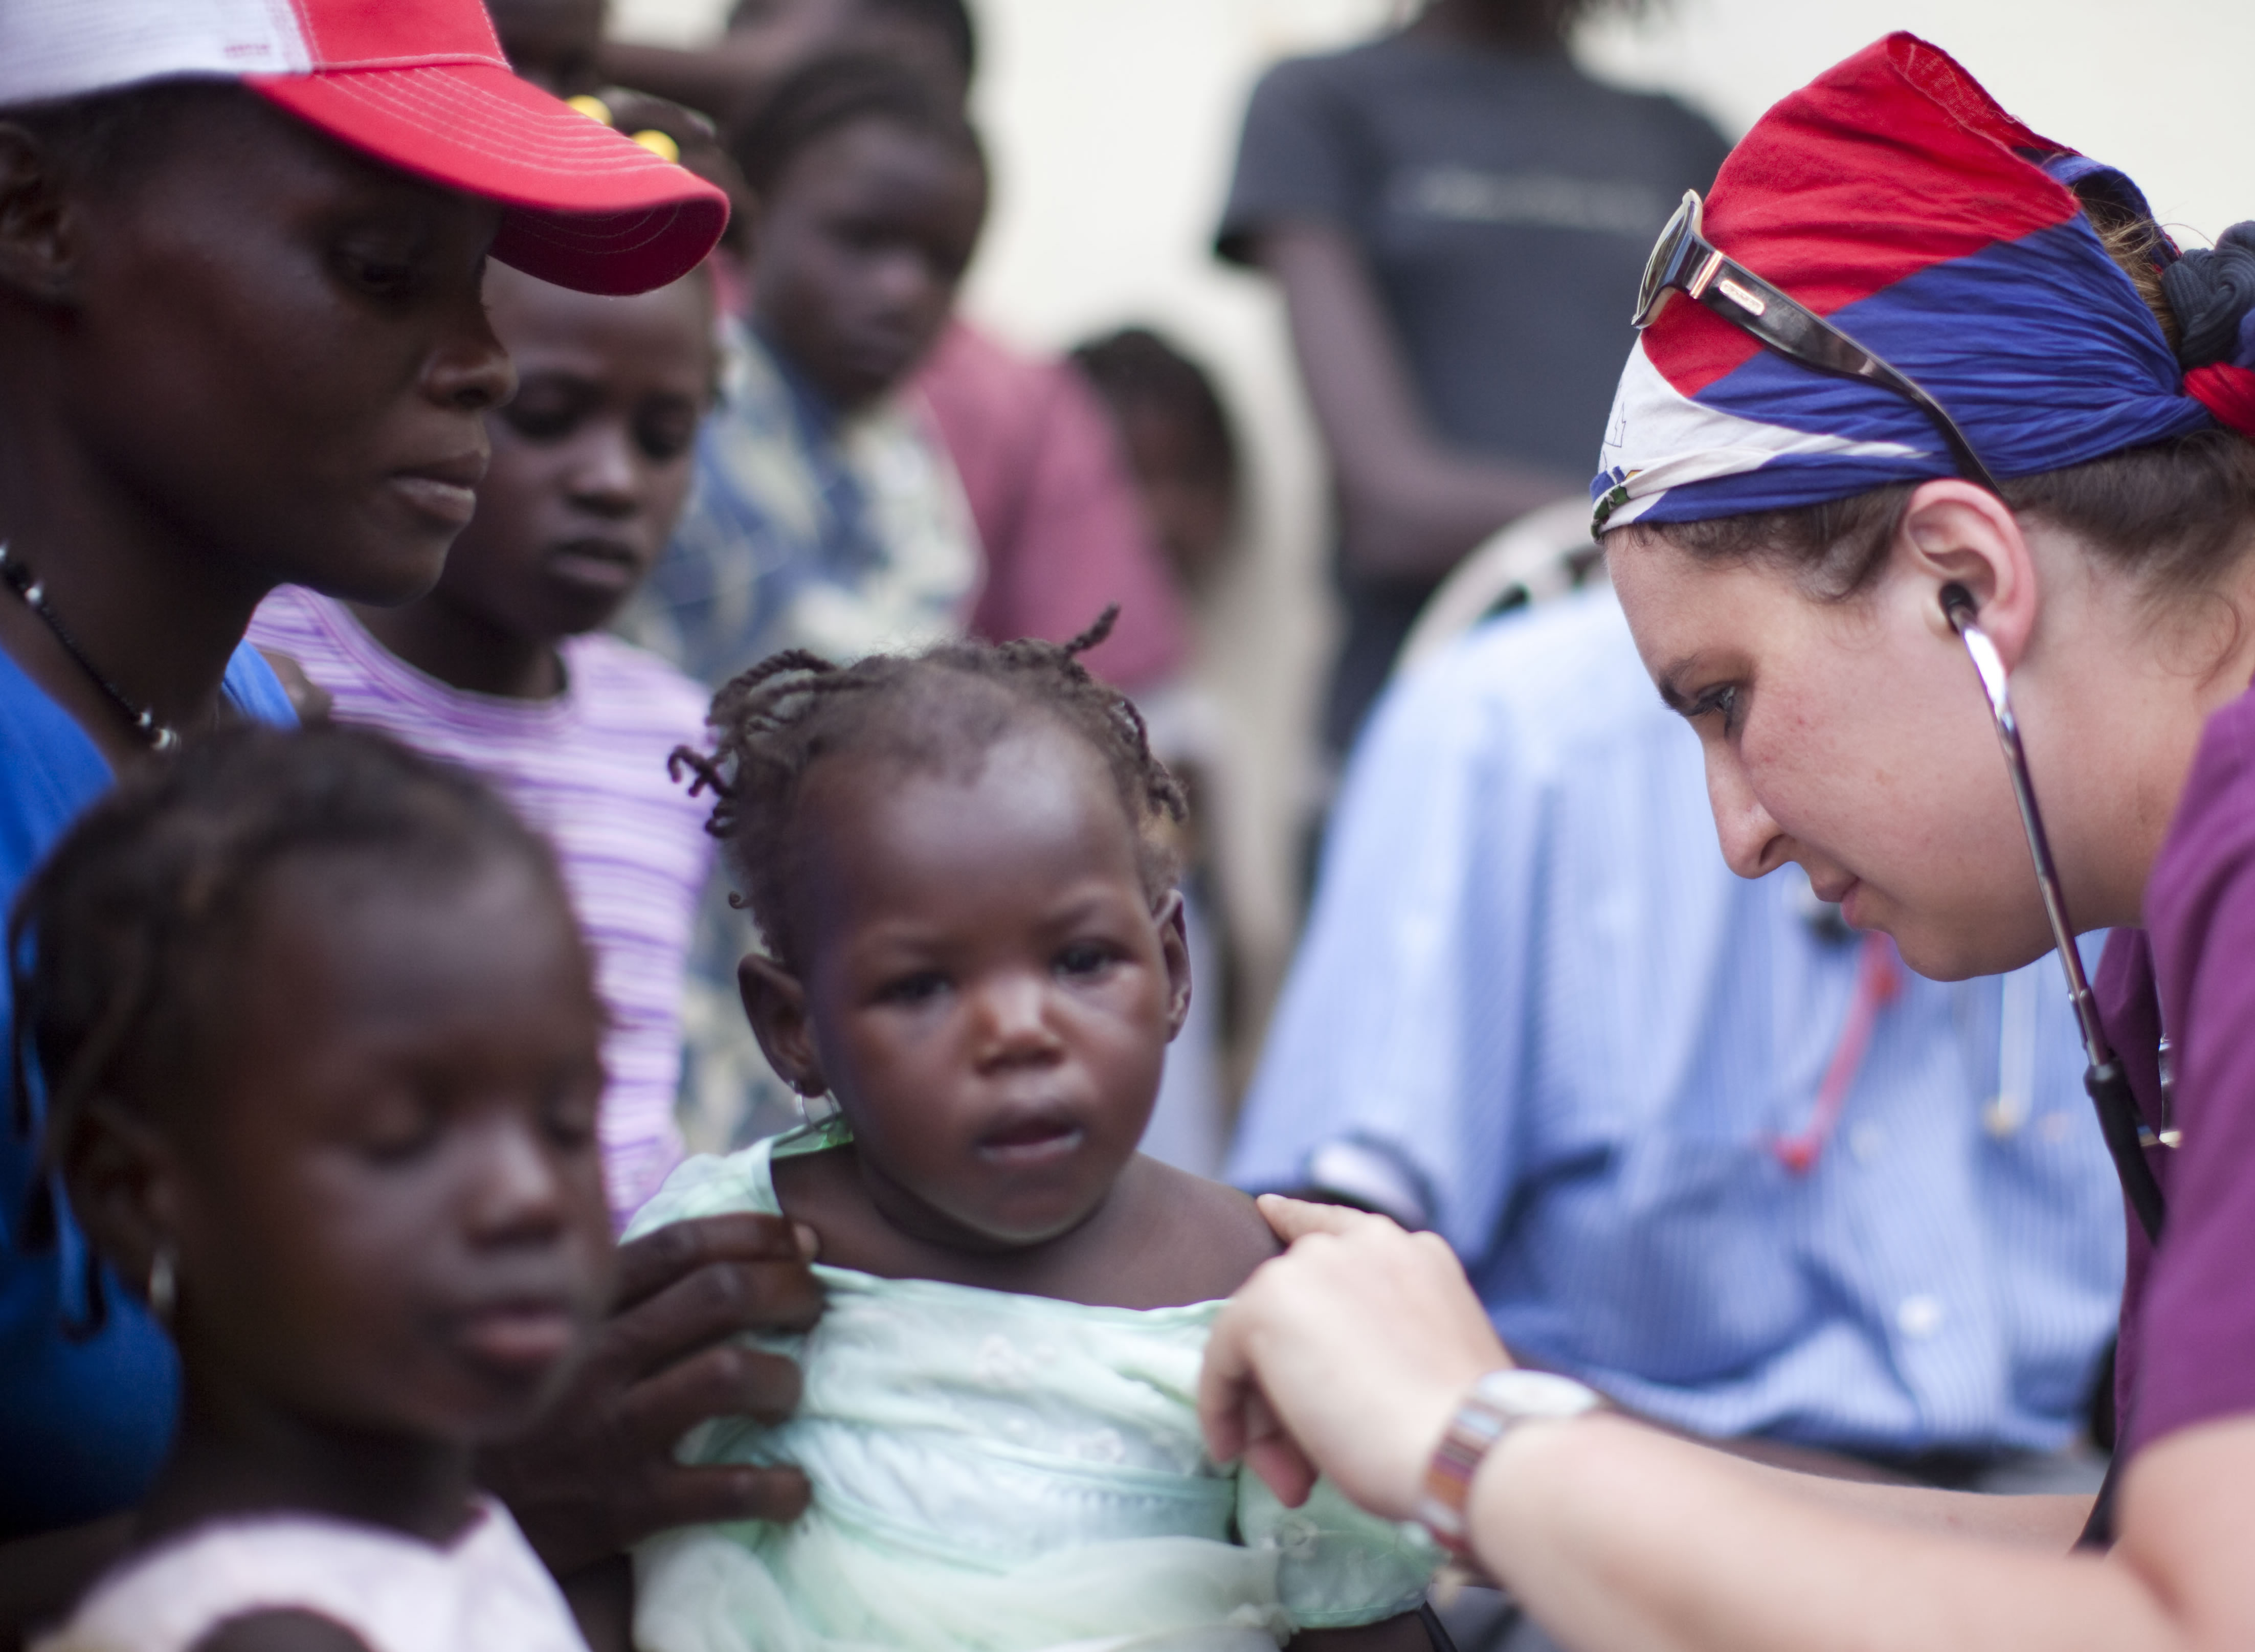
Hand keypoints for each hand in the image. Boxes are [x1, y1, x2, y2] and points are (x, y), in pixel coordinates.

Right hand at [479, 1213, 824, 1576]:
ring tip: (791, 1389)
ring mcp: (612, 1430)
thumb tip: (722, 1245)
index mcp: (584, 1308)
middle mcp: (599, 1358)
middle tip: (812, 1307)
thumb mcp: (554, 1331)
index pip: (681, 1244)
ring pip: (729, 1373)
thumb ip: (620, 1290)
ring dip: (783, 1377)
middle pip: (721, 1294)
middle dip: (788, 1290)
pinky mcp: (625, 1504)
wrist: (462, 1507)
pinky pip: (725, 1488)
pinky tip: (794, 1486)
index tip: (803, 1240)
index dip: (756, 1233)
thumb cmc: (528, 1407)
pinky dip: (777, 1486)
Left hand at [1199, 1197, 1507, 1519]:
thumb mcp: (1420, 1369)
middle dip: (1286, 1388)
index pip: (1335, 1226)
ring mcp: (1311, 1267)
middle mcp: (1360, 1244)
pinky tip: (1233, 1451)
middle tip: (1298, 1465)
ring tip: (1288, 1477)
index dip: (1296, 1221)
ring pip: (1258, 1341)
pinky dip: (1220, 1410)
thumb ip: (1368, 1352)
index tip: (1269, 1210)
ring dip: (1264, 1412)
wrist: (1465, 1449)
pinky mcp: (1268, 1304)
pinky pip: (1221, 1362)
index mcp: (1410, 1254)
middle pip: (1291, 1308)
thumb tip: (1319, 1401)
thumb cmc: (1459, 1435)